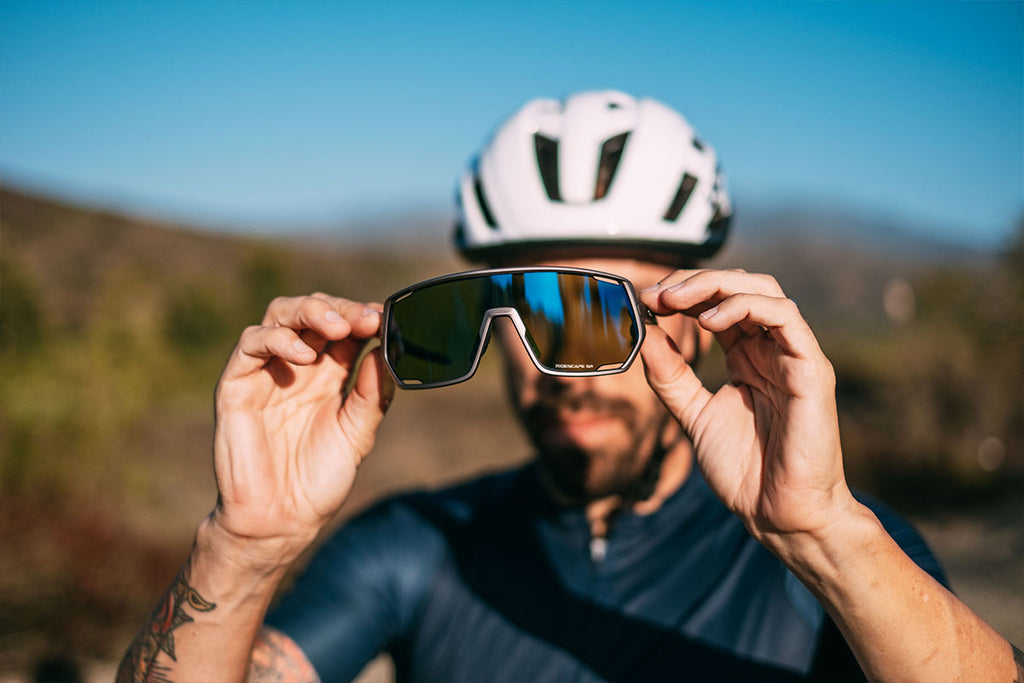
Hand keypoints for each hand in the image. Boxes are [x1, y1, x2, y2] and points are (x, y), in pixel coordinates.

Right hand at [208, 294, 393, 562]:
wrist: (280, 521)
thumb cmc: (318, 480)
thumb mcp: (357, 434)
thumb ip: (371, 394)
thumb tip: (386, 351)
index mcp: (327, 374)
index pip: (343, 327)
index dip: (362, 316)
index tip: (386, 318)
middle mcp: (296, 366)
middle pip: (312, 312)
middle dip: (339, 308)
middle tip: (364, 319)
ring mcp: (265, 372)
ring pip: (279, 316)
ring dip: (310, 313)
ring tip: (338, 329)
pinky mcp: (237, 385)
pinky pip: (251, 345)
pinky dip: (278, 340)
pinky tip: (304, 355)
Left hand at [640, 270, 854, 544]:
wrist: (777, 514)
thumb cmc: (744, 470)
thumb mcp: (692, 414)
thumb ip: (670, 375)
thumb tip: (643, 333)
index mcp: (748, 356)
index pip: (718, 303)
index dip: (682, 293)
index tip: (644, 299)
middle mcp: (772, 349)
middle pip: (741, 286)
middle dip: (695, 281)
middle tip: (657, 293)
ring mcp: (794, 356)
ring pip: (765, 291)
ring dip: (717, 287)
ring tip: (677, 301)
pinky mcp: (812, 370)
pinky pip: (787, 318)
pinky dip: (747, 308)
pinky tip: (711, 322)